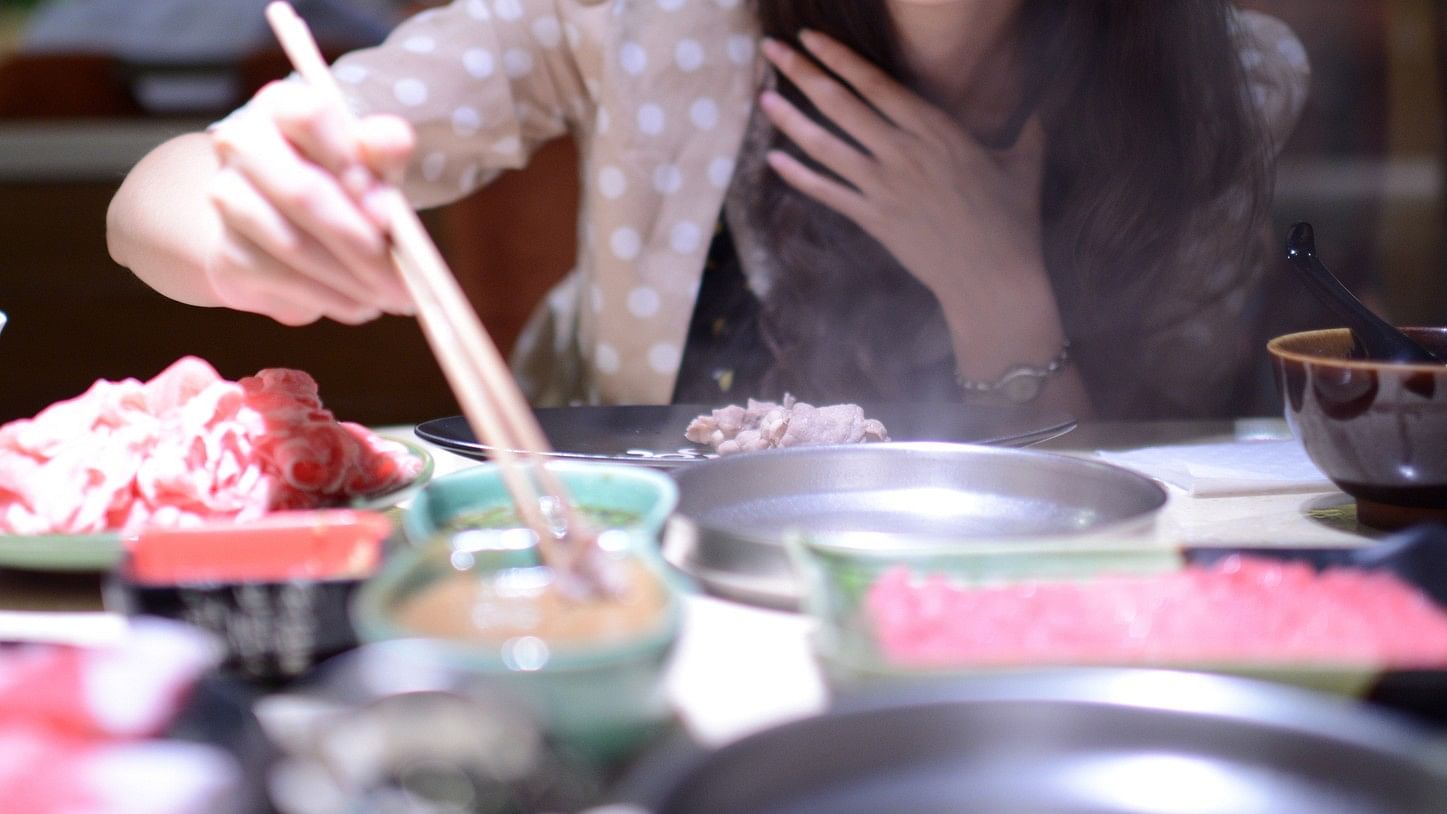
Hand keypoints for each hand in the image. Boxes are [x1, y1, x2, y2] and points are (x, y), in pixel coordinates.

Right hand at [205, 80, 415, 324]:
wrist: (284, 230)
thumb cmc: (341, 184)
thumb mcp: (371, 163)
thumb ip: (384, 150)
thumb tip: (392, 141)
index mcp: (282, 106)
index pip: (311, 117)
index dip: (352, 165)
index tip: (387, 212)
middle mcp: (242, 143)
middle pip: (303, 193)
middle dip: (364, 247)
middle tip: (407, 284)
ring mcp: (226, 198)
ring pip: (293, 245)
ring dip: (353, 281)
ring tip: (391, 299)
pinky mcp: (226, 252)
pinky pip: (283, 280)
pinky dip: (332, 299)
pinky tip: (361, 306)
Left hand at [758, 31, 1045, 298]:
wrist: (996, 280)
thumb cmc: (1014, 223)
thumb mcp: (1025, 165)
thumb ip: (1032, 126)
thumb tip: (1047, 102)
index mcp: (938, 130)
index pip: (878, 83)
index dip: (840, 57)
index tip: (811, 37)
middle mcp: (905, 153)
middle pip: (842, 103)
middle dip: (803, 72)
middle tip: (772, 49)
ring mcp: (886, 187)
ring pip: (826, 145)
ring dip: (790, 119)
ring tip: (762, 95)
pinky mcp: (875, 221)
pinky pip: (828, 193)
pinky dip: (799, 177)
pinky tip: (773, 160)